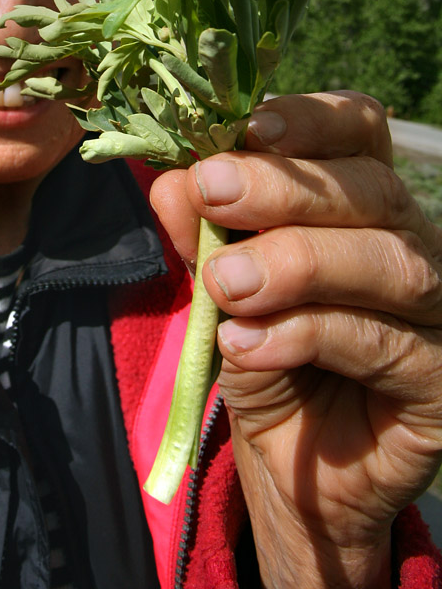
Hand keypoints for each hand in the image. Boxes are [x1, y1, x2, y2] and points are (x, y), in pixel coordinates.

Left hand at [149, 90, 441, 588]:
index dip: (312, 118)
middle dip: (286, 188)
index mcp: (359, 202)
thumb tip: (173, 181)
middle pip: (373, 188)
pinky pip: (381, 344)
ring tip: (227, 283)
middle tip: (212, 191)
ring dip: (298, 262)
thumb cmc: (262, 354)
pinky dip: (307, 335)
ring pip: (391, 262)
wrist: (290, 470)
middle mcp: (411, 243)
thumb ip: (201, 232)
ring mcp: (436, 313)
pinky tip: (248, 342)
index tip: (249, 125)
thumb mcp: (219, 285)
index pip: (360, 129)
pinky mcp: (439, 383)